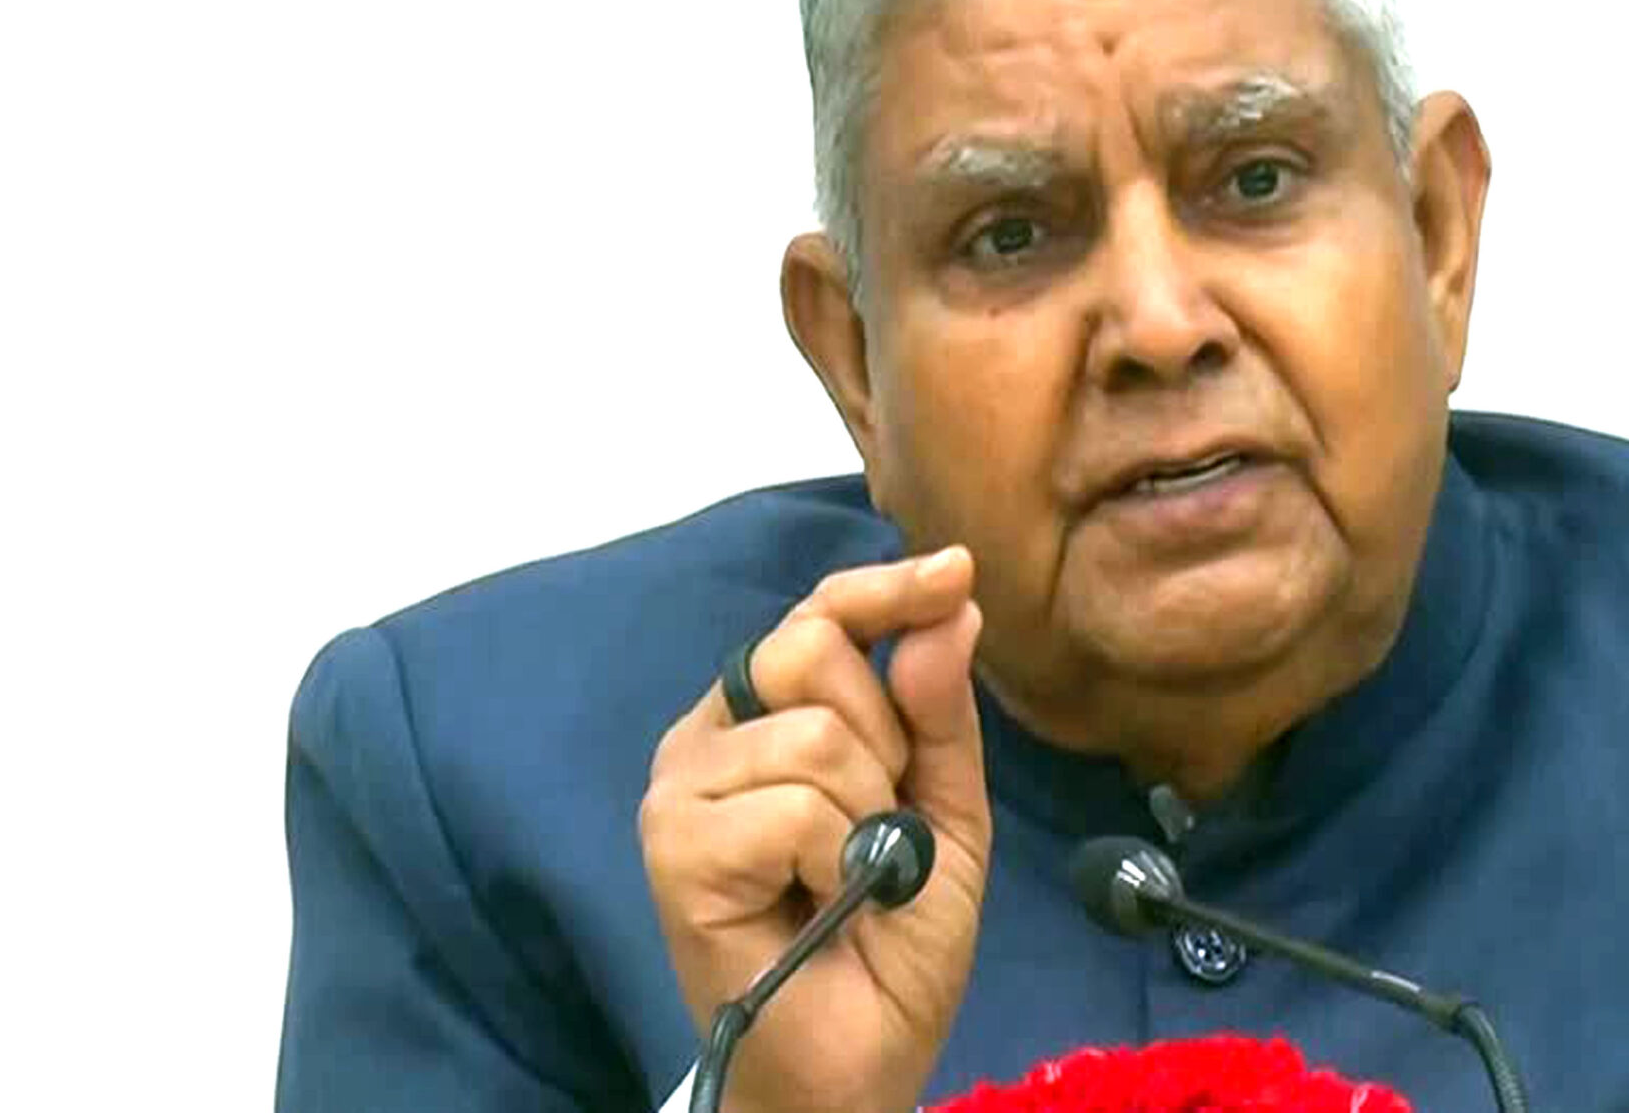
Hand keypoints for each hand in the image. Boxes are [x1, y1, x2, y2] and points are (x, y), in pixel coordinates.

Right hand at [640, 546, 990, 1112]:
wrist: (861, 1058)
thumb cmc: (890, 939)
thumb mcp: (946, 813)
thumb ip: (941, 714)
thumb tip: (950, 604)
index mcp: (765, 719)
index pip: (817, 616)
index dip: (884, 590)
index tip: (955, 571)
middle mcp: (710, 738)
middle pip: (808, 649)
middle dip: (882, 736)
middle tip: (877, 822)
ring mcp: (681, 790)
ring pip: (811, 736)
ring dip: (864, 815)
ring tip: (846, 875)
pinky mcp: (674, 848)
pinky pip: (789, 807)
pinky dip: (833, 856)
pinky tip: (812, 901)